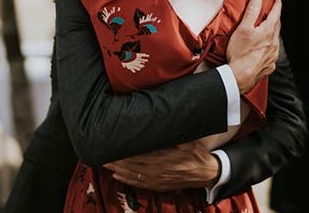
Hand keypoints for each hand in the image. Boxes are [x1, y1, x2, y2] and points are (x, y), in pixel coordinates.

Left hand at [103, 141, 219, 191]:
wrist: (206, 172)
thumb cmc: (196, 154)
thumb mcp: (187, 140)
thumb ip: (172, 134)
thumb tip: (161, 123)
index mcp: (164, 158)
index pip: (139, 155)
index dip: (125, 153)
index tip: (113, 147)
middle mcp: (158, 171)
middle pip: (132, 166)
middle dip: (116, 161)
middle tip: (102, 155)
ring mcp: (157, 180)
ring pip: (133, 176)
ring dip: (117, 171)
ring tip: (105, 164)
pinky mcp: (159, 186)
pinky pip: (139, 184)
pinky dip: (126, 180)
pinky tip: (117, 177)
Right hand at [227, 0, 281, 92]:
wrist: (240, 76)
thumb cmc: (240, 53)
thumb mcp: (243, 28)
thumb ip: (251, 12)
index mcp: (268, 31)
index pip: (275, 14)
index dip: (277, 4)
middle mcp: (273, 43)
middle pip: (277, 26)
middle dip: (276, 18)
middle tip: (273, 12)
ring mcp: (272, 55)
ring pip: (275, 40)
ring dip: (272, 33)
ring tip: (268, 29)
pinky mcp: (269, 64)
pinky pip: (272, 53)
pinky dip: (269, 47)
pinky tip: (264, 48)